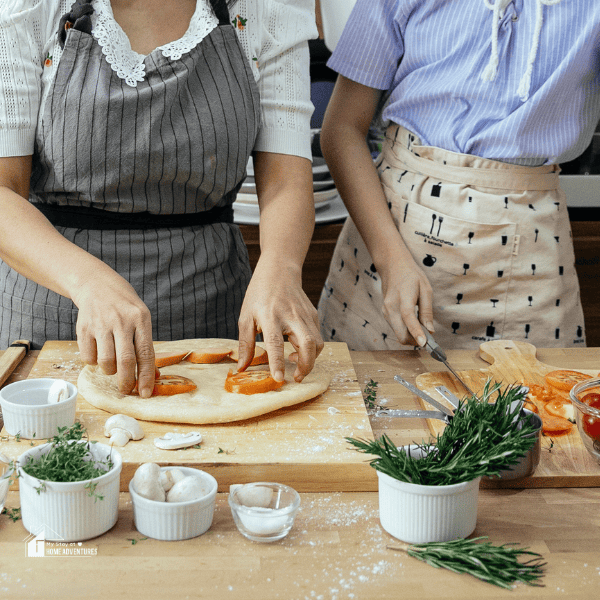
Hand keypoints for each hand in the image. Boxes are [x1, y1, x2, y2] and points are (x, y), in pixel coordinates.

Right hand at [72, 272, 155, 396]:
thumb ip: (145, 345)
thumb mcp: (141, 319)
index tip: (146, 393)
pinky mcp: (83, 328)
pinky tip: (99, 353)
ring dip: (110, 371)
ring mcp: (101, 324)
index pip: (145, 353)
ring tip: (113, 365)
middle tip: (127, 390)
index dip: (146, 376)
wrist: (97, 285)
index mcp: (140, 319)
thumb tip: (152, 376)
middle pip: (125, 361)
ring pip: (106, 362)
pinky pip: (88, 358)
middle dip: (127, 382)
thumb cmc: (125, 307)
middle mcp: (121, 321)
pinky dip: (94, 362)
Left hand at [237, 260, 323, 382]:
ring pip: (317, 343)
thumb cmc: (259, 295)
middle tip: (296, 378)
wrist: (279, 271)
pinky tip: (298, 348)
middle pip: (308, 344)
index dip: (278, 363)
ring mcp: (305, 315)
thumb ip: (245, 344)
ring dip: (310, 359)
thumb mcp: (245, 317)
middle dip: (306, 366)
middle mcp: (291, 316)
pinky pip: (317, 337)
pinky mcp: (313, 315)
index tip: (279, 379)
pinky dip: (312, 349)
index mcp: (270, 316)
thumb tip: (242, 368)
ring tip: (295, 361)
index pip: (276, 343)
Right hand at [378, 258, 433, 346]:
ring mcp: (385, 311)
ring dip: (411, 336)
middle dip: (415, 340)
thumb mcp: (425, 289)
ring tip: (422, 328)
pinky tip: (414, 324)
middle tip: (429, 338)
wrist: (392, 267)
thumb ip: (427, 311)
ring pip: (398, 334)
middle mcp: (391, 306)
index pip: (408, 317)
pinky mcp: (385, 314)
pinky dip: (406, 331)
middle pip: (401, 333)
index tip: (424, 344)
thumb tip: (430, 330)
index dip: (416, 332)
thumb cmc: (411, 276)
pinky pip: (396, 329)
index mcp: (403, 296)